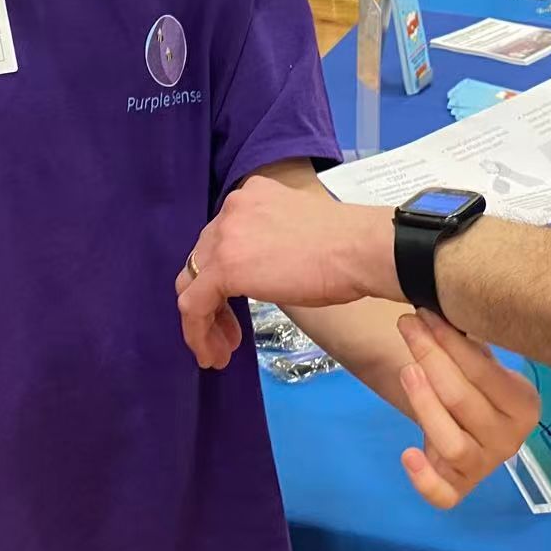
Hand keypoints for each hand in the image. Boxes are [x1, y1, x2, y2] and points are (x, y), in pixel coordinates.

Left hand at [176, 177, 395, 369]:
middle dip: (212, 301)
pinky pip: (193, 304)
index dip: (222, 279)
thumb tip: (260, 270)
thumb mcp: (294, 235)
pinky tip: (212, 354)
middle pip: (202, 260)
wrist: (358, 250)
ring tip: (219, 351)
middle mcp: (231, 209)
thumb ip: (266, 244)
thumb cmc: (344, 249)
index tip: (236, 308)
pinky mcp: (224, 266)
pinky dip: (197, 332)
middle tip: (229, 335)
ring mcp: (225, 235)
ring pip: (192, 283)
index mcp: (250, 196)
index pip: (221, 240)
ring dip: (203, 321)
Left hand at [394, 309, 539, 508]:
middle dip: (431, 358)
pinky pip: (444, 494)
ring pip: (452, 443)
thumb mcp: (481, 361)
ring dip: (425, 405)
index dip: (450, 342)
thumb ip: (467, 341)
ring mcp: (485, 467)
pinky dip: (425, 479)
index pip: (484, 372)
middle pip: (463, 402)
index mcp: (524, 404)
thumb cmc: (477, 384)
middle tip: (408, 327)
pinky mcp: (459, 489)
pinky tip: (408, 453)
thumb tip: (440, 303)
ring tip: (406, 370)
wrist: (476, 427)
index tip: (423, 313)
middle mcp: (511, 439)